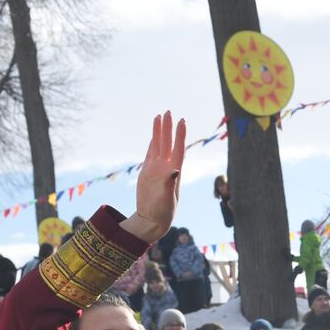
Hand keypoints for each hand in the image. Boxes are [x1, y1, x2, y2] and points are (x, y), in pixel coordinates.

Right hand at [120, 112, 185, 243]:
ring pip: (158, 145)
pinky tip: (155, 135)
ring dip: (159, 132)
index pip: (178, 149)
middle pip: (167, 143)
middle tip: (168, 111)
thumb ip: (169, 184)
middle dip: (168, 128)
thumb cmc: (163, 212)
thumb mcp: (167, 199)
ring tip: (159, 116)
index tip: (182, 121)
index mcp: (174, 172)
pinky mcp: (147, 172)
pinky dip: (152, 143)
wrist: (152, 219)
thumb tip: (175, 170)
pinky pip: (150, 153)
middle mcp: (166, 168)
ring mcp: (156, 169)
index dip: (180, 135)